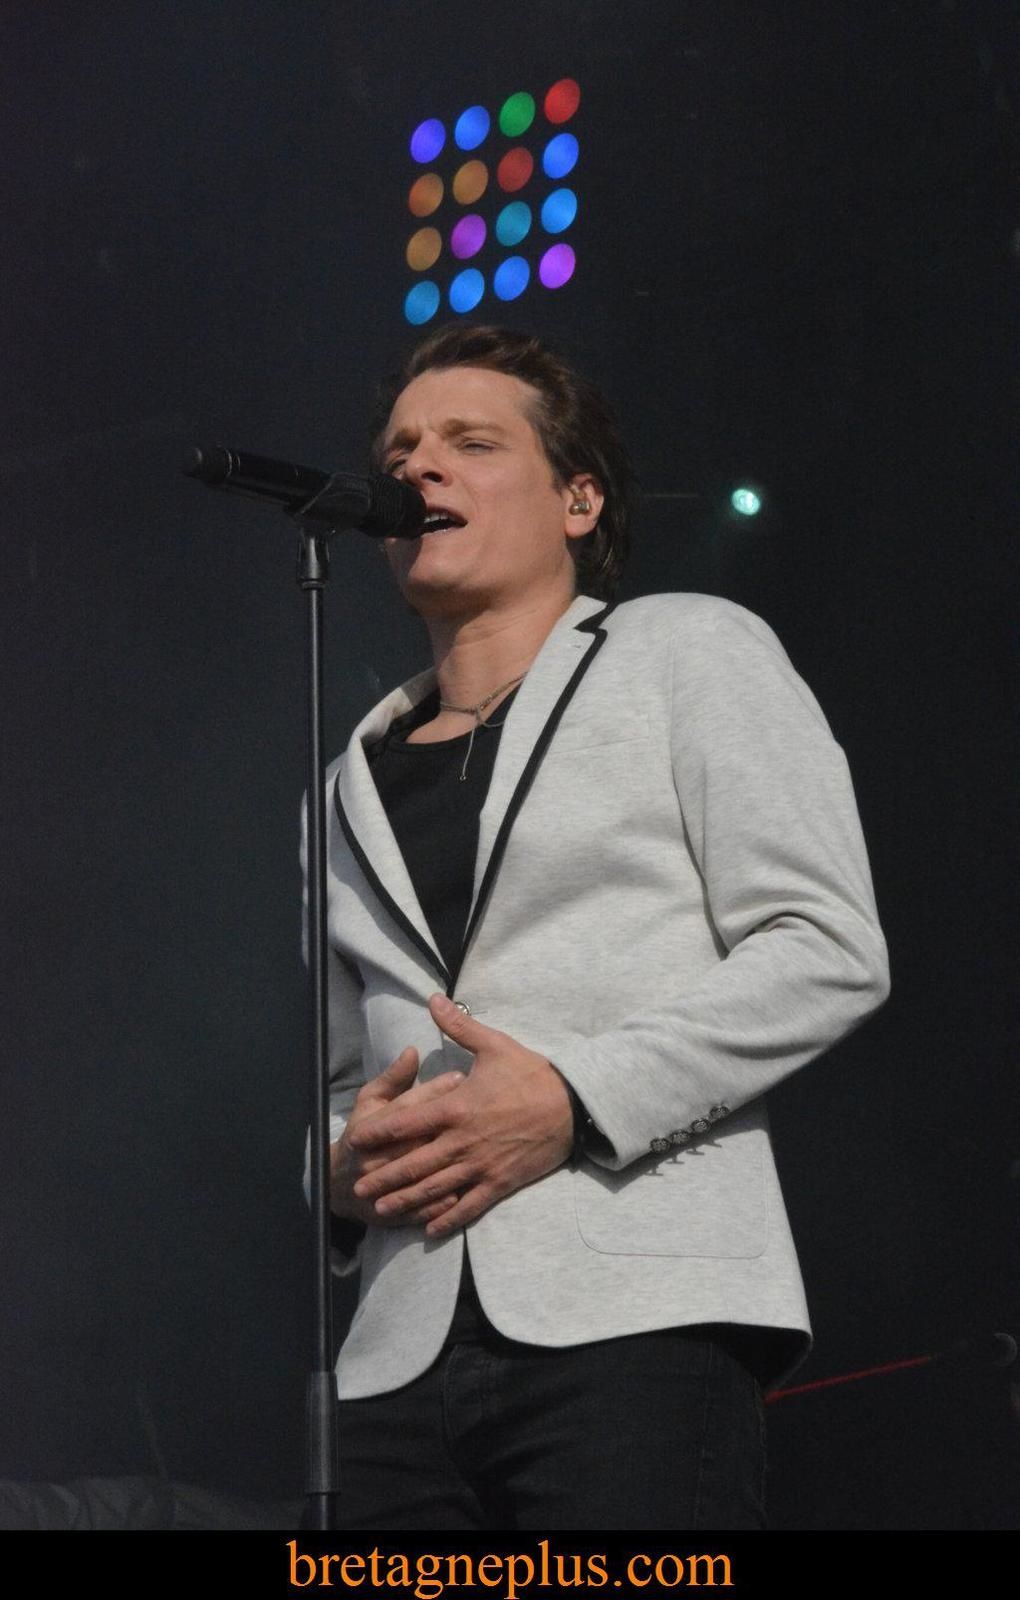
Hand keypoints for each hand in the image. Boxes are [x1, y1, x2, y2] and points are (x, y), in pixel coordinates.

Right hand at [329, 1046, 464, 1227]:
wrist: (338, 1184)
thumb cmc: (361, 1134)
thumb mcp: (370, 1101)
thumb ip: (393, 1078)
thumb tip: (413, 1050)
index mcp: (374, 1124)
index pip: (409, 1106)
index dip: (435, 1091)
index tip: (462, 1077)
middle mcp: (381, 1156)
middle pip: (420, 1140)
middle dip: (451, 1126)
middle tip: (481, 1110)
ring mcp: (388, 1186)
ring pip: (423, 1176)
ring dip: (450, 1166)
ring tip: (479, 1154)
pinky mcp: (394, 1212)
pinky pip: (422, 1208)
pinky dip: (442, 1204)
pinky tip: (462, 1194)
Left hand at [348, 994, 574, 1237]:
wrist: (574, 1105)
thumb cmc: (533, 1073)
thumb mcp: (494, 1045)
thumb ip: (458, 1026)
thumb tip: (432, 999)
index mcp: (456, 1107)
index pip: (406, 1123)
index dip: (378, 1134)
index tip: (355, 1141)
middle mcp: (463, 1140)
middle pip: (414, 1163)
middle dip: (384, 1177)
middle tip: (357, 1187)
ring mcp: (481, 1165)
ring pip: (436, 1188)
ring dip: (406, 1200)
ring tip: (382, 1210)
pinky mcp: (500, 1183)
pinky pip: (469, 1206)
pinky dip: (448, 1219)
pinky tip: (430, 1230)